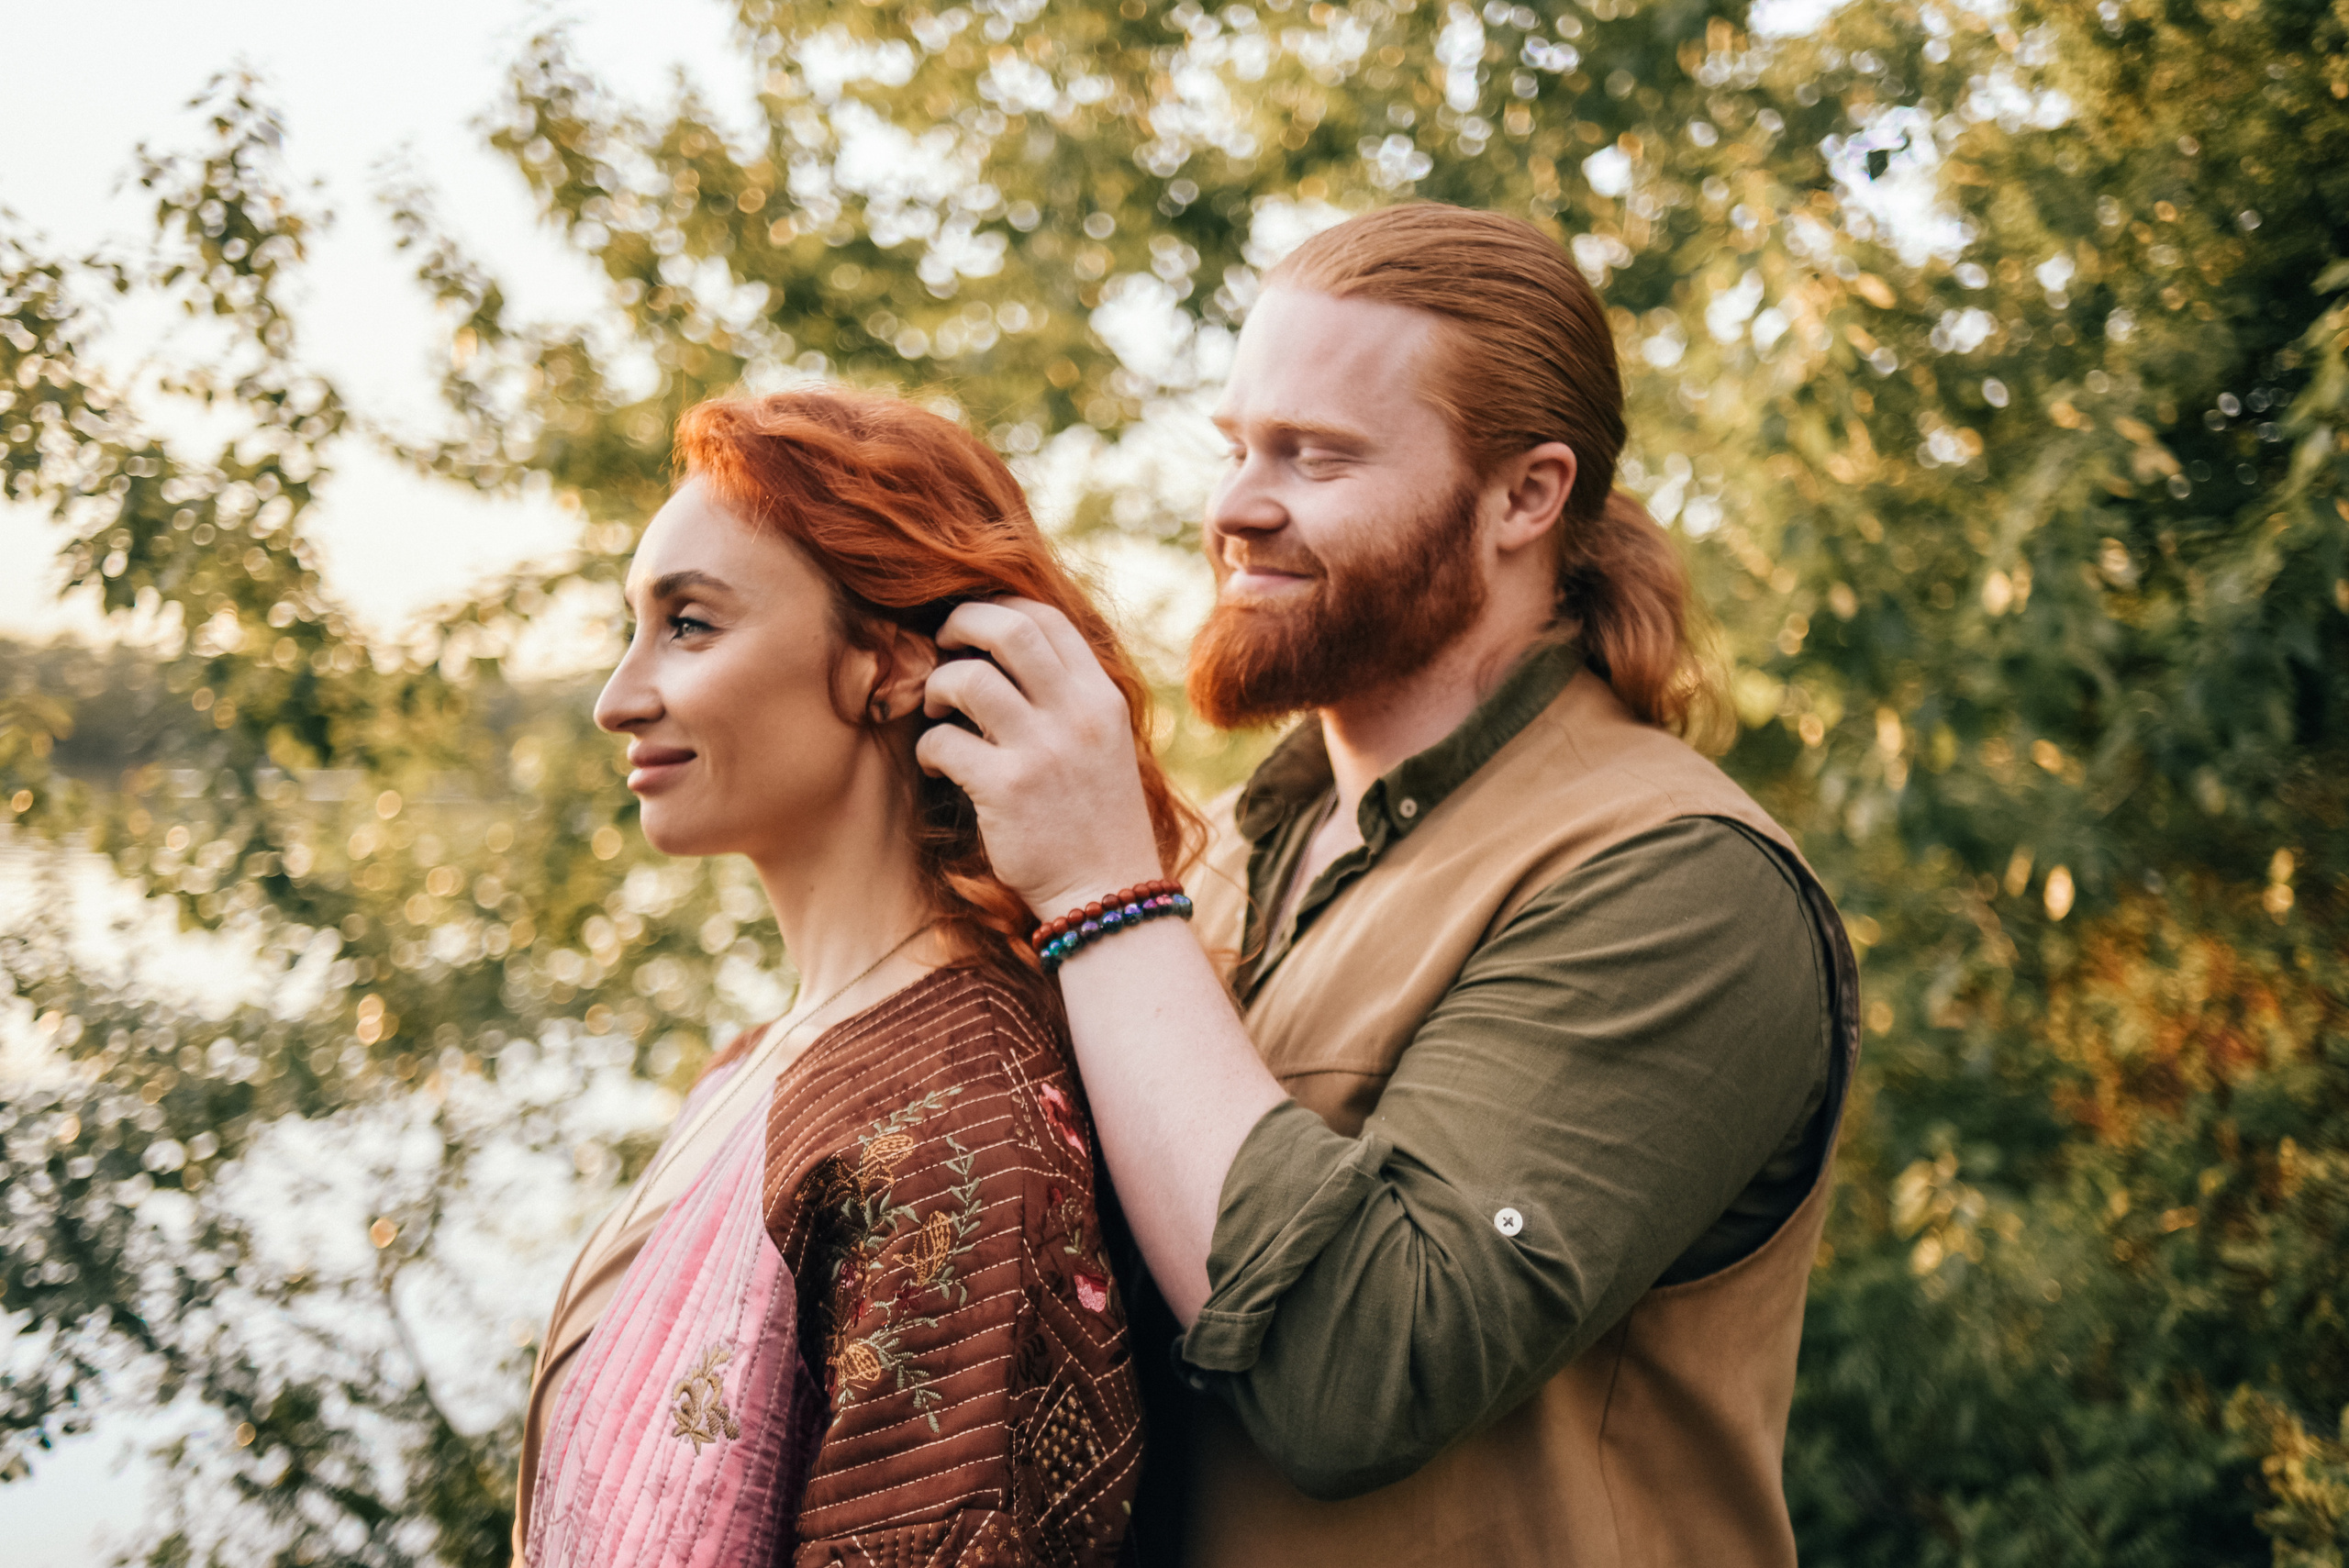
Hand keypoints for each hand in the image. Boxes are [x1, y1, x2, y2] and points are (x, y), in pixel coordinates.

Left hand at [916, 598, 1165, 917]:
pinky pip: (944, 741)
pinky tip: (938, 765)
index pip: (1047, 618)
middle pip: (1009, 628)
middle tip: (941, 647)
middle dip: (960, 625)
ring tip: (937, 711)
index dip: (998, 609)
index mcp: (1101, 698)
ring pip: (969, 679)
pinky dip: (929, 747)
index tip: (973, 630)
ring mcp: (1043, 751)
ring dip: (938, 687)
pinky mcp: (1007, 790)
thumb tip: (1002, 651)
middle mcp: (1078, 715)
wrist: (1110, 894)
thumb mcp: (1103, 744)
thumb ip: (1067, 698)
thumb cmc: (1096, 820)